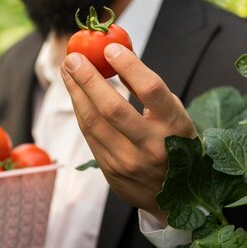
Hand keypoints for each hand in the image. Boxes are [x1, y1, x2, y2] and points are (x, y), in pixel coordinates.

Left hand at [61, 43, 196, 223]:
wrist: (178, 198)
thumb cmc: (176, 144)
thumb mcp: (175, 115)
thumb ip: (149, 91)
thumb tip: (118, 56)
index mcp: (175, 127)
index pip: (151, 90)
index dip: (129, 66)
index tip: (110, 48)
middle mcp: (153, 146)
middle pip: (113, 108)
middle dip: (89, 79)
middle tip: (73, 57)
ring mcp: (130, 162)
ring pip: (93, 122)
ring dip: (76, 92)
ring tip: (68, 69)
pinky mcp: (111, 171)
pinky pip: (89, 135)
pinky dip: (79, 110)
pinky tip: (75, 93)